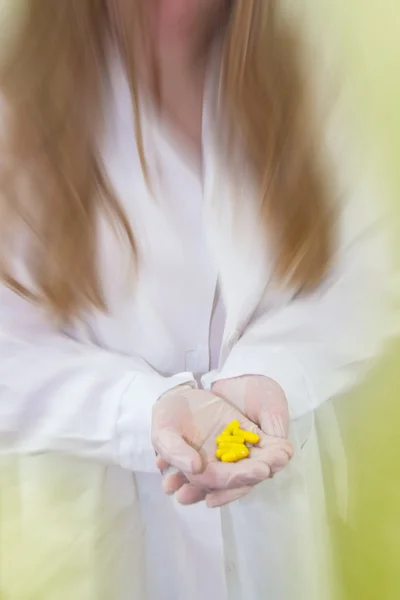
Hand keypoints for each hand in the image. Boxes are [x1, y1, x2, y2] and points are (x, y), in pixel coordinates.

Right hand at [152, 384, 292, 506]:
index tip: (260, 471)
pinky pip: (256, 440)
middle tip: (279, 462)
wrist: (175, 397)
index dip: (241, 476)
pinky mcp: (240, 432)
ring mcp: (231, 448)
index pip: (222, 478)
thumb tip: (196, 468)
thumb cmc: (165, 419)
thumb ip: (176, 452)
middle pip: (242, 471)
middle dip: (262, 467)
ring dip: (270, 458)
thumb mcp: (162, 434)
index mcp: (199, 471)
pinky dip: (270, 444)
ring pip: (253, 458)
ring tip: (285, 454)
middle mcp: (218, 464)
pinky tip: (284, 445)